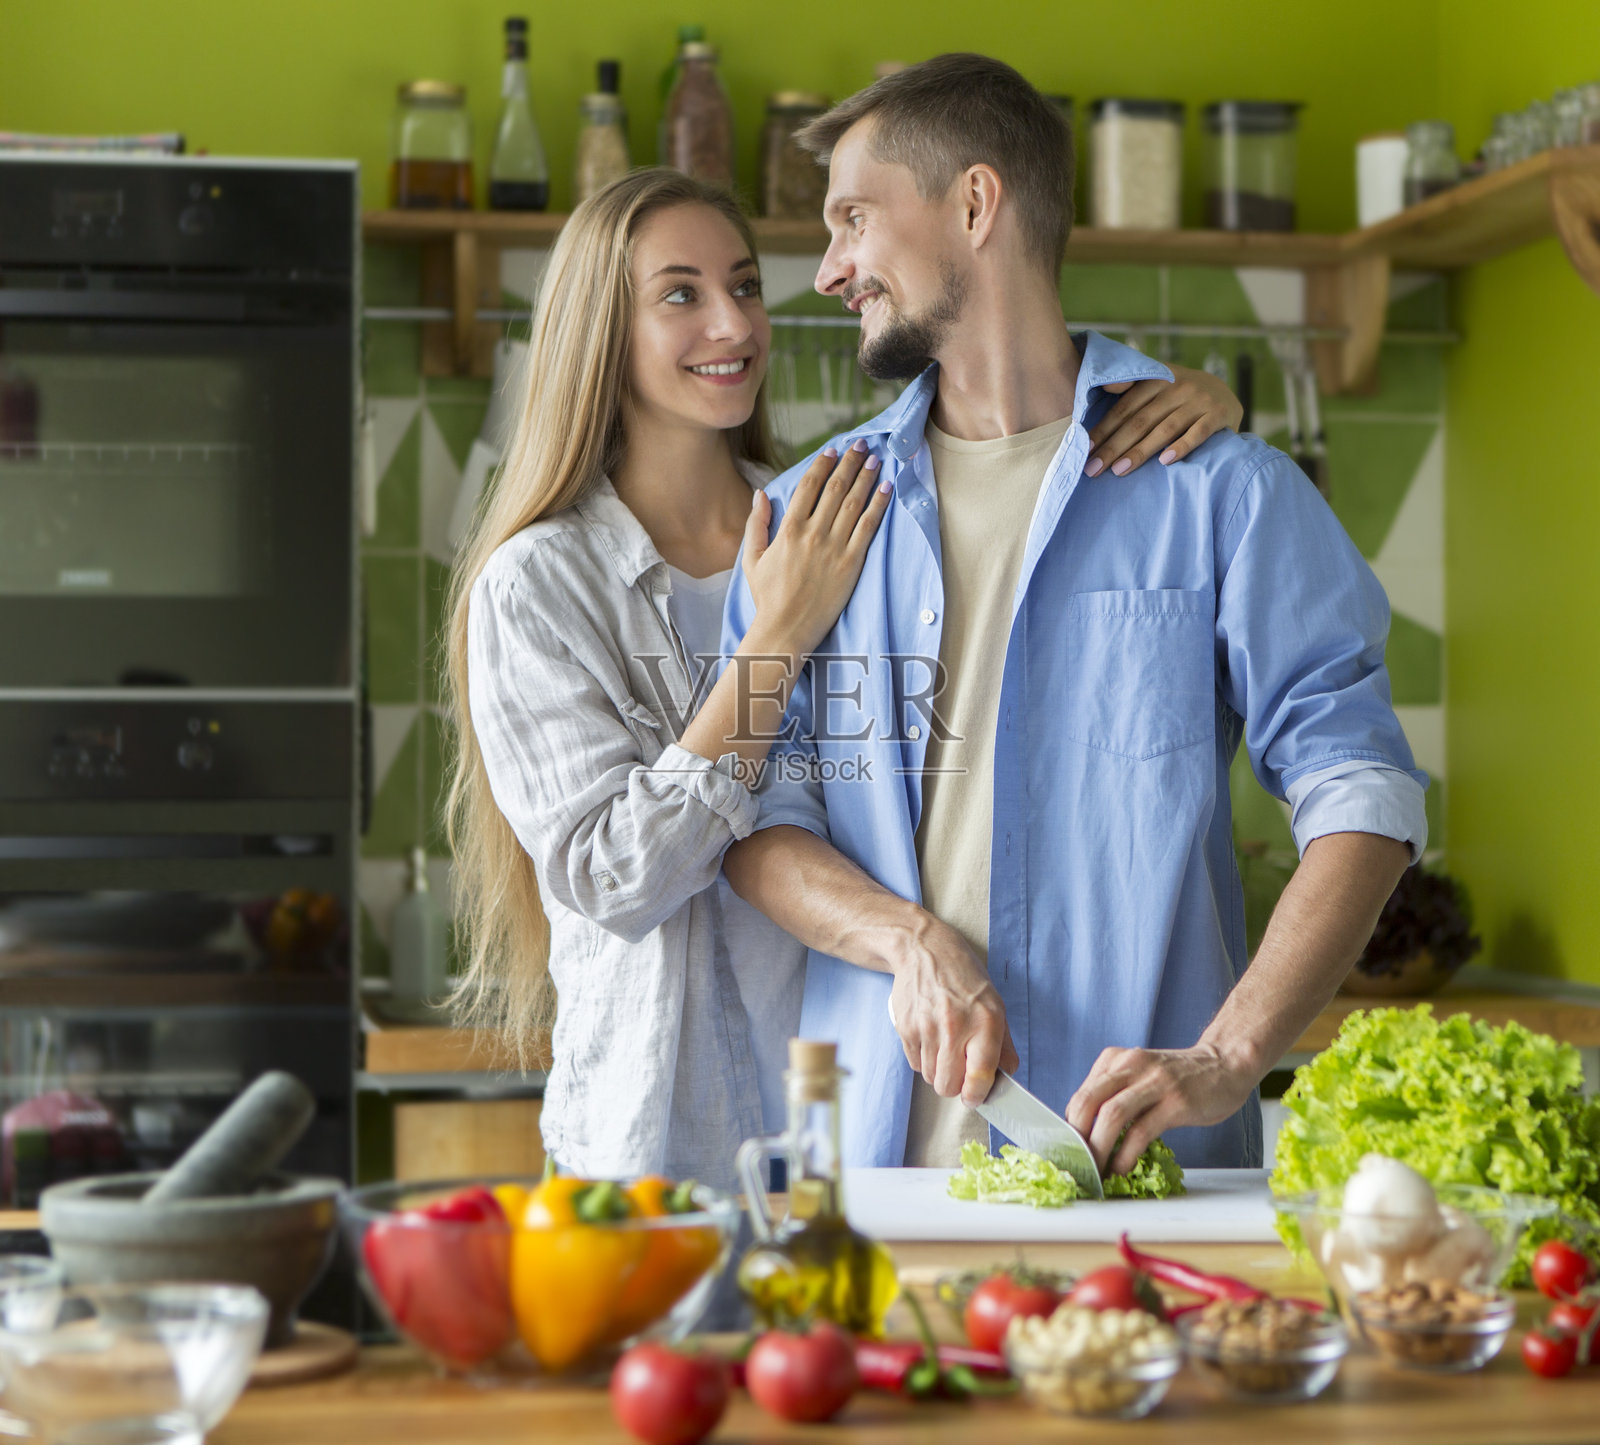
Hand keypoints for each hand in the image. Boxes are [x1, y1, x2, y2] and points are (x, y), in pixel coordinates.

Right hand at [742, 440, 891, 656]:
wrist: (785, 629)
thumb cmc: (767, 598)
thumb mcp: (752, 559)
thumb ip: (756, 524)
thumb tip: (760, 494)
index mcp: (788, 530)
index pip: (808, 486)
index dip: (822, 464)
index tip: (833, 450)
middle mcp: (812, 534)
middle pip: (835, 488)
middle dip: (850, 462)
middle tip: (862, 445)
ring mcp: (833, 548)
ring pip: (853, 503)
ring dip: (866, 477)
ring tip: (876, 460)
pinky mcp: (851, 564)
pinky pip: (867, 528)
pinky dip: (877, 506)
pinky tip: (886, 489)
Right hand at [887, 913, 1018, 1105]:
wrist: (923, 950)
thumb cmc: (964, 978)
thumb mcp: (995, 1004)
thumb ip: (1003, 1044)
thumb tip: (1006, 1076)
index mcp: (985, 1021)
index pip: (980, 1076)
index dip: (977, 1095)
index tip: (975, 1097)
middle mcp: (956, 1026)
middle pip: (948, 1086)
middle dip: (955, 1086)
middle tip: (959, 1072)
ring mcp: (927, 1028)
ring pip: (931, 1078)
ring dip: (938, 1072)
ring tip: (944, 1048)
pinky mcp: (906, 1027)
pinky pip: (915, 1064)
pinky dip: (923, 1059)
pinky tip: (930, 1038)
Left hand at [1064, 1042, 1257, 1175]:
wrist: (1225, 1064)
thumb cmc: (1179, 1077)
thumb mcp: (1139, 1075)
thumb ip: (1114, 1093)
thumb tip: (1086, 1131)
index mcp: (1116, 1060)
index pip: (1081, 1095)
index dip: (1070, 1128)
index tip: (1069, 1153)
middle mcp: (1131, 1066)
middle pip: (1088, 1102)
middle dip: (1076, 1138)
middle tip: (1076, 1164)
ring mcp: (1154, 1082)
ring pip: (1112, 1115)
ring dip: (1098, 1148)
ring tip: (1096, 1170)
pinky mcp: (1176, 1102)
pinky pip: (1142, 1131)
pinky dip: (1126, 1153)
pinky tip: (1121, 1167)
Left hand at [1085, 364, 1243, 478]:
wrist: (1226, 394)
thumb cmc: (1179, 398)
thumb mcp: (1157, 386)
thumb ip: (1131, 392)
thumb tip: (1096, 398)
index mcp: (1156, 379)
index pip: (1125, 408)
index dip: (1103, 429)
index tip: (1085, 450)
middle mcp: (1178, 386)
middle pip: (1140, 421)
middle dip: (1114, 446)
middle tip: (1094, 468)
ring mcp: (1200, 400)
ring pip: (1165, 428)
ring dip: (1140, 451)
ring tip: (1119, 470)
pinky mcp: (1219, 414)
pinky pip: (1198, 433)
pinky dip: (1181, 446)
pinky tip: (1165, 461)